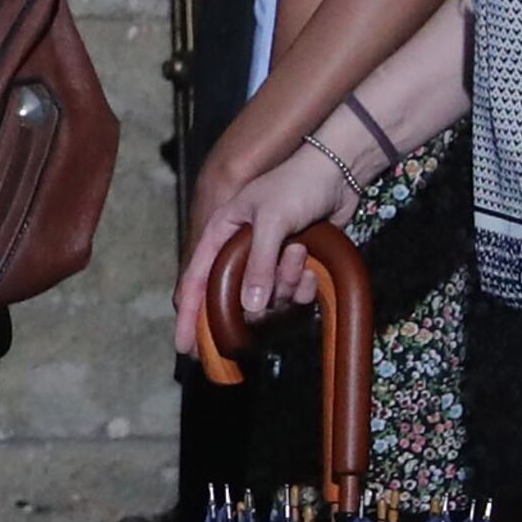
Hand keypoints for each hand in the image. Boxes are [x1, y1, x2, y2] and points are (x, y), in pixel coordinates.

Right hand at [172, 142, 355, 354]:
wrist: (338, 175)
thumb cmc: (295, 187)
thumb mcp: (272, 221)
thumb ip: (258, 264)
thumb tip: (248, 308)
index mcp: (220, 235)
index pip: (196, 280)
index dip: (188, 314)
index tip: (184, 346)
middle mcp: (239, 252)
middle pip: (233, 299)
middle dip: (254, 302)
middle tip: (267, 304)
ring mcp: (268, 262)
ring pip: (269, 300)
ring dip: (287, 284)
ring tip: (301, 254)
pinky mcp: (294, 269)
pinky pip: (294, 296)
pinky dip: (305, 286)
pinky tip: (313, 265)